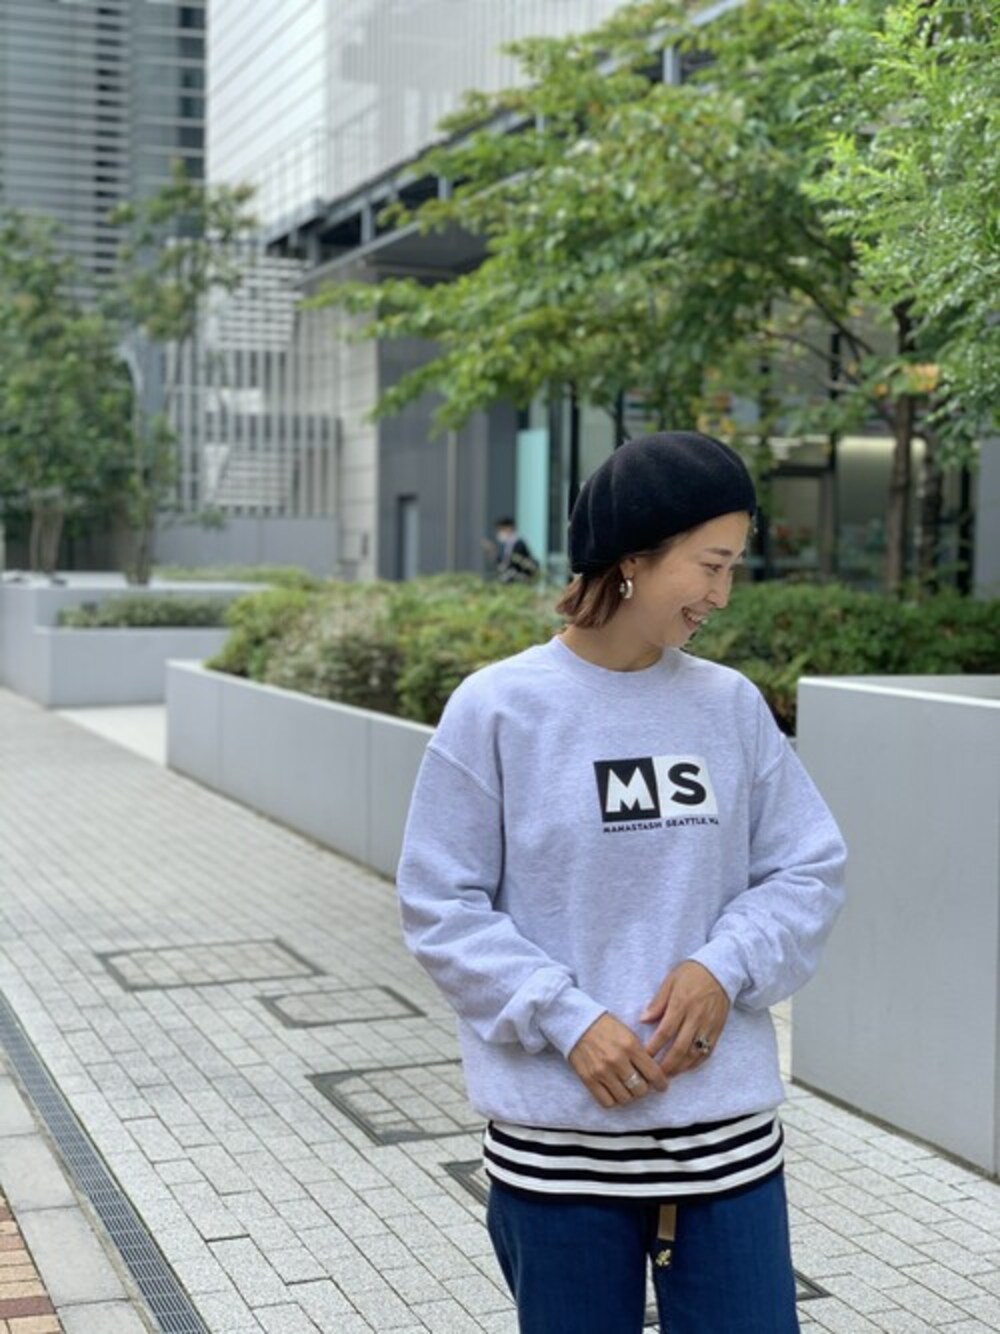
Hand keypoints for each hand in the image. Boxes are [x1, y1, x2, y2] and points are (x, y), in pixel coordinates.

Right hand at [568, 1013, 669, 1108]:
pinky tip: (614, 1091)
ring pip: (625, 1098)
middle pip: (640, 1089)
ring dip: (629, 1095)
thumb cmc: (605, 1026)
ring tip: (627, 1088)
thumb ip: (641, 1052)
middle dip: (644, 1089)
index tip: (662, 1086)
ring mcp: (602, 1071)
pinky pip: (607, 1102)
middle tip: (641, 1084)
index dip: (661, 1083)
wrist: (577, 1022)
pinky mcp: (588, 1079)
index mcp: (630, 1045)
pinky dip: (613, 1100)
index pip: (653, 1073)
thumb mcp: (628, 1033)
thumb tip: (654, 1073)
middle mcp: (617, 1060)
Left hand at [641, 961, 730, 1078]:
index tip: (644, 1057)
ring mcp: (708, 1025)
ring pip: (694, 1053)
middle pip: (679, 1048)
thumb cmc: (692, 973)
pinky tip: (686, 1067)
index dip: (654, 1047)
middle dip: (666, 1065)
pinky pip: (707, 1051)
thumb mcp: (670, 981)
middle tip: (655, 1075)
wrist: (721, 970)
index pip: (665, 1032)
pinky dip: (696, 1063)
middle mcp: (696, 1017)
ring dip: (680, 1067)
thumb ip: (657, 1002)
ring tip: (668, 1075)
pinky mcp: (718, 1030)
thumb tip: (643, 1019)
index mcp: (681, 1004)